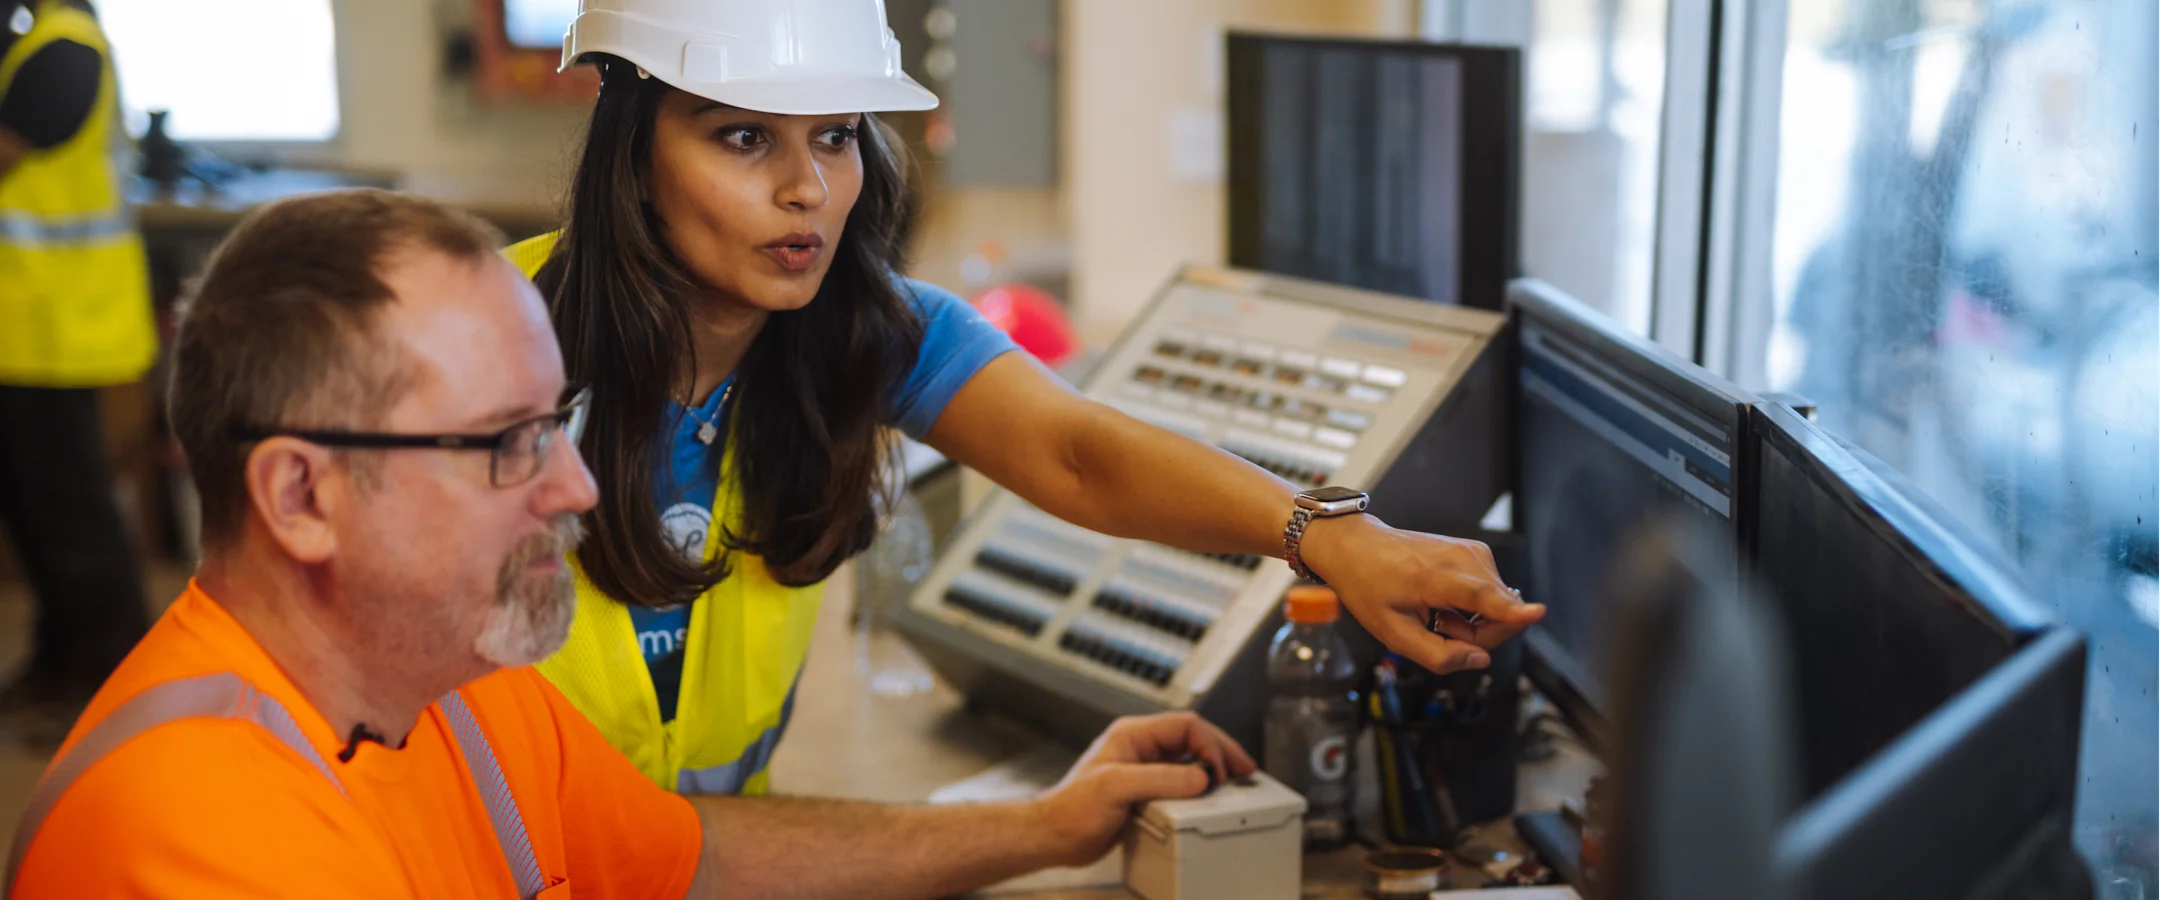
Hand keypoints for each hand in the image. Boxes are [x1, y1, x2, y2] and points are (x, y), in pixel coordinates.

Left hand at [1032, 712, 1257, 866]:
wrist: (1055, 836)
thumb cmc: (1072, 807)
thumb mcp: (1116, 787)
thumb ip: (1159, 779)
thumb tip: (1199, 777)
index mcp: (1133, 734)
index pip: (1185, 725)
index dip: (1210, 744)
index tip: (1221, 769)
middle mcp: (1141, 748)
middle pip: (1193, 739)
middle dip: (1221, 752)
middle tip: (1245, 768)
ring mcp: (1144, 769)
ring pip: (1190, 759)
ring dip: (1213, 768)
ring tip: (1235, 780)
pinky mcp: (1146, 790)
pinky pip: (1181, 782)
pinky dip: (1200, 787)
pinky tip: (1210, 797)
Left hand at [1300, 514, 1544, 673]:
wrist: (1358, 546)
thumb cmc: (1369, 586)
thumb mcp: (1392, 633)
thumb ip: (1438, 655)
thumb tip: (1480, 660)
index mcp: (1436, 577)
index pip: (1482, 597)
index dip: (1512, 613)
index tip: (1538, 613)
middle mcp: (1463, 559)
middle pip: (1500, 612)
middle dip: (1477, 635)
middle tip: (1437, 629)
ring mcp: (1474, 552)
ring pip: (1500, 605)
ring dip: (1473, 621)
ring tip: (1434, 613)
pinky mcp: (1477, 553)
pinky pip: (1492, 594)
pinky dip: (1472, 607)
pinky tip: (1443, 603)